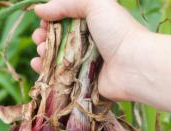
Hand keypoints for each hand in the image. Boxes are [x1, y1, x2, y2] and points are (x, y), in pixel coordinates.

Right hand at [31, 0, 147, 100]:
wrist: (134, 65)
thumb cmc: (117, 31)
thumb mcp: (95, 4)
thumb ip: (66, 3)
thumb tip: (39, 9)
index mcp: (93, 23)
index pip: (65, 20)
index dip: (51, 21)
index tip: (43, 22)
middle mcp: (90, 43)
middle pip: (59, 40)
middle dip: (44, 37)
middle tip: (40, 39)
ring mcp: (86, 64)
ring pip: (56, 59)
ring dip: (43, 53)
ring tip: (41, 51)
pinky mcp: (83, 82)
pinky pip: (60, 77)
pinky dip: (46, 71)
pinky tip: (37, 65)